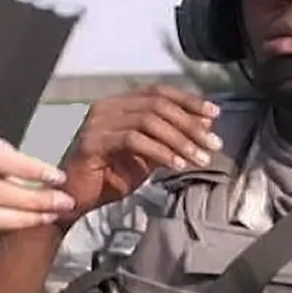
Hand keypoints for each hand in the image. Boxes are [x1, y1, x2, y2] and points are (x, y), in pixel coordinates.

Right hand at [60, 86, 221, 219]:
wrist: (76, 200)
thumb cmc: (108, 178)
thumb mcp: (148, 157)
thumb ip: (170, 140)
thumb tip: (204, 128)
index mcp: (120, 104)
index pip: (159, 92)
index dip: (189, 101)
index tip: (215, 115)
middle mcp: (107, 106)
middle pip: (158, 104)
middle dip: (190, 124)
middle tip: (213, 144)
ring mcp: (98, 122)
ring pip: (149, 120)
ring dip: (180, 140)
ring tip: (200, 158)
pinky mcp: (93, 142)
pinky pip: (134, 140)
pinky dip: (160, 151)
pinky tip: (177, 165)